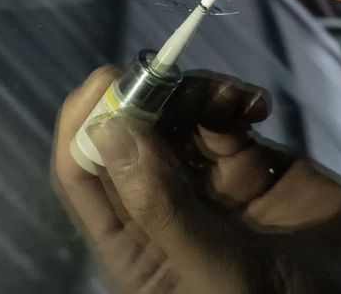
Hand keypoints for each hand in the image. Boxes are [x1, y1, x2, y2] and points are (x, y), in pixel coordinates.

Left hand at [52, 67, 340, 292]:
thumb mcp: (212, 270)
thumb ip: (160, 205)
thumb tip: (108, 132)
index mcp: (135, 245)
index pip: (83, 176)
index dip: (84, 125)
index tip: (108, 81)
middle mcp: (162, 208)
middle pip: (128, 134)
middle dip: (144, 96)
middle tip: (167, 70)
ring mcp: (206, 182)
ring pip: (174, 114)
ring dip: (193, 92)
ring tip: (232, 97)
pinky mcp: (248, 162)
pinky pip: (224, 116)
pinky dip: (234, 98)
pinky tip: (257, 105)